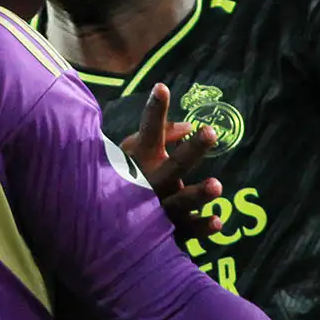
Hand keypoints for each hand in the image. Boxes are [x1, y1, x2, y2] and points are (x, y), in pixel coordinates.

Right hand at [121, 84, 223, 240]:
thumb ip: (162, 135)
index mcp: (140, 160)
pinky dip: (201, 228)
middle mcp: (150, 182)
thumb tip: (189, 126)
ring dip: (197, 194)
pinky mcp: (167, 231)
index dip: (154, 110)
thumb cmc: (124, 178)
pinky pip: (186, 231)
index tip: (162, 88)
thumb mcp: (134, 152)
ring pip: (180, 202)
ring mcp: (159, 208)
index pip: (149, 131)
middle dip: (192, 150)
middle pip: (174, 165)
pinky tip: (216, 221)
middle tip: (210, 132)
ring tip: (216, 185)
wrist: (102, 225)